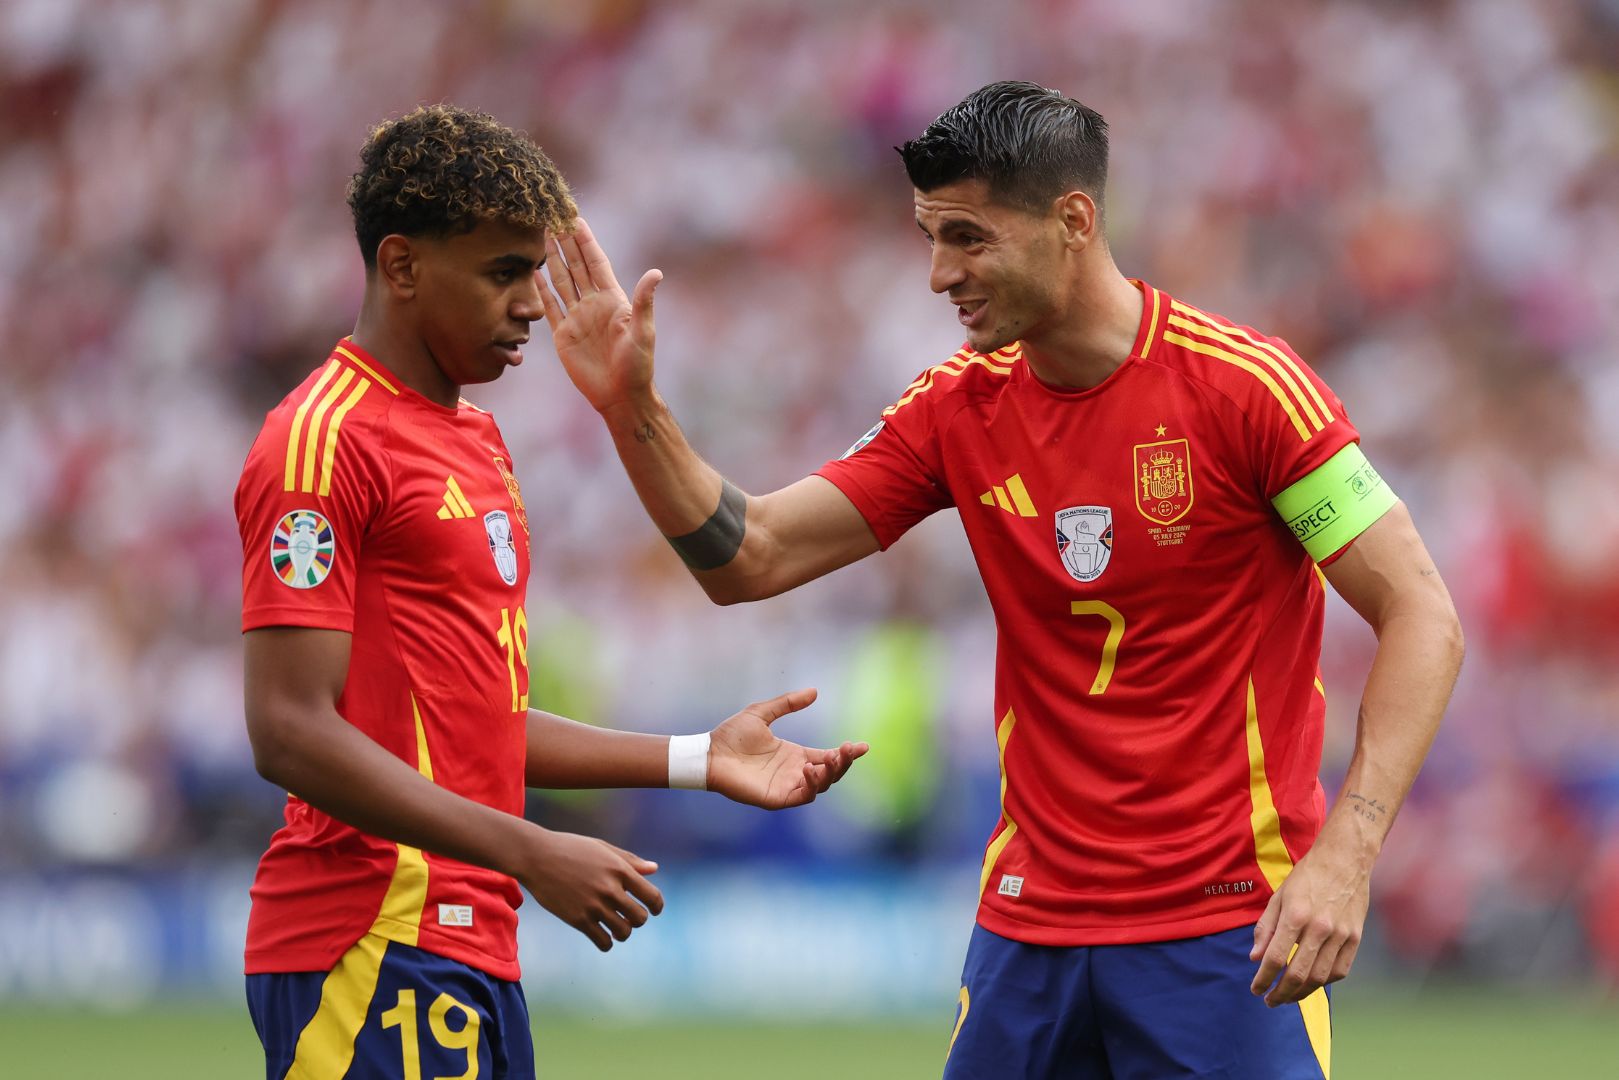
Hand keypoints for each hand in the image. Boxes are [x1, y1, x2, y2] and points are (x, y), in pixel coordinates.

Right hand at [515, 827, 663, 951]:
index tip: (653, 910)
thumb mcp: (602, 848)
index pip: (652, 896)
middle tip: (629, 916)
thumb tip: (655, 869)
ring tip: (615, 926)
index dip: (657, 907)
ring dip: (622, 932)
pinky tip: (602, 935)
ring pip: (623, 932)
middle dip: (638, 920)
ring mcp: (594, 906)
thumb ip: (630, 860)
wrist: (536, 856)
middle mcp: (610, 889)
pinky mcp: (577, 920)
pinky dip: (607, 943)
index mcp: (620, 870)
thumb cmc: (571, 849)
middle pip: (640, 918)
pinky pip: (603, 942)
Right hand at [538, 217, 663, 413]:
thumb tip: (656, 272)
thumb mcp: (643, 331)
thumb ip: (644, 300)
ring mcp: (577, 318)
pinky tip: (533, 273)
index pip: (596, 263)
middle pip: (576, 267)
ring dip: (552, 260)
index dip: (586, 242)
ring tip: (541, 237)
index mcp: (613, 299)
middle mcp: (593, 304)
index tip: (576, 219)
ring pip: (561, 282)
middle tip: (553, 218)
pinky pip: (550, 308)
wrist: (621, 396)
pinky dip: (541, 290)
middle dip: (565, 243)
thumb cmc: (638, 366)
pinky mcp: (563, 335)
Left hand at [707, 688, 868, 809]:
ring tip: (830, 759)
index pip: (828, 757)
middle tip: (849, 749)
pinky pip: (802, 796)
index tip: (862, 745)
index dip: (846, 753)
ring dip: (830, 774)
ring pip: (820, 787)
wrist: (709, 753)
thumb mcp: (763, 712)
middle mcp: (794, 772)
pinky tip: (810, 769)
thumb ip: (788, 703)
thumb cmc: (732, 735)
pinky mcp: (776, 798)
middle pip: (830, 774)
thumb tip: (814, 691)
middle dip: (844, 763)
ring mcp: (786, 786)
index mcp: (794, 755)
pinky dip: (811, 785)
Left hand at [1248, 831, 1371, 1005]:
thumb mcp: (1279, 896)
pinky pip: (1340, 971)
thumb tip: (1255, 958)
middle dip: (1280, 993)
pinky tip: (1311, 984)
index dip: (1263, 979)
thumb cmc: (1307, 876)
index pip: (1275, 958)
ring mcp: (1340, 934)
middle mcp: (1319, 927)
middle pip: (1298, 974)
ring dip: (1301, 993)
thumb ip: (1266, 928)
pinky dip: (1324, 982)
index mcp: (1295, 915)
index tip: (1255, 989)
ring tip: (1287, 997)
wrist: (1344, 859)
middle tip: (1269, 1000)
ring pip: (1319, 978)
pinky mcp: (1355, 937)